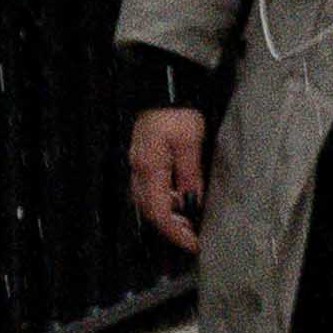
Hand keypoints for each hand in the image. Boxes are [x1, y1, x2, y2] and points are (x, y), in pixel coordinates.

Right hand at [128, 108, 209, 255]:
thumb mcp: (190, 142)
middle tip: (194, 237)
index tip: (193, 244)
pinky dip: (165, 202)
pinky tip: (181, 202)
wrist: (162, 88)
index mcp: (149, 168)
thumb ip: (190, 174)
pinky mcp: (143, 160)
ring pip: (149, 202)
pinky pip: (151, 190)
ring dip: (168, 216)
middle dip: (172, 228)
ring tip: (190, 224)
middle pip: (150, 211)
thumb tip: (193, 202)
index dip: (175, 232)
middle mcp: (138, 170)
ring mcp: (138, 165)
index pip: (159, 212)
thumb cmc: (178, 113)